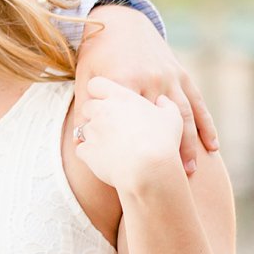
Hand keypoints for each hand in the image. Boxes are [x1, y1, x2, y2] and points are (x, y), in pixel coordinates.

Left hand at [73, 76, 183, 191]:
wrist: (150, 169)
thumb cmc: (163, 142)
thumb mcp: (172, 118)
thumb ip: (167, 105)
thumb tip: (162, 100)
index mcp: (121, 97)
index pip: (97, 84)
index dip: (99, 92)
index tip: (106, 100)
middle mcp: (103, 110)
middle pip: (88, 105)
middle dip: (94, 114)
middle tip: (109, 126)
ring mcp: (93, 130)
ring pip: (83, 128)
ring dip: (93, 135)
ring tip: (110, 145)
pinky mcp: (87, 150)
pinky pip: (81, 149)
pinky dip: (89, 154)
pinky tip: (103, 159)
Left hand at [75, 4, 216, 173]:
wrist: (121, 22)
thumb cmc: (97, 54)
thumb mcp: (87, 77)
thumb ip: (86, 108)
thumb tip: (80, 142)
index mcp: (124, 79)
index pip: (130, 120)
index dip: (133, 147)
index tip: (136, 173)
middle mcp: (150, 77)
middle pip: (160, 122)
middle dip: (168, 152)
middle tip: (172, 181)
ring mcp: (169, 76)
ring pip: (183, 114)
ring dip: (190, 144)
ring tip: (191, 171)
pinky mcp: (180, 74)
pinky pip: (196, 102)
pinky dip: (205, 124)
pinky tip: (213, 146)